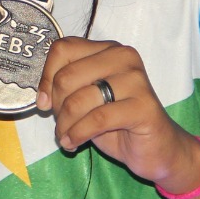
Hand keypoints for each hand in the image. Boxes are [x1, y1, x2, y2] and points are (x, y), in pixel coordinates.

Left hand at [34, 37, 199, 193]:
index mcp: (108, 49)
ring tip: (67, 137)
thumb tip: (41, 95)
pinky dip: (78, 134)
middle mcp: (124, 57)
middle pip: (67, 76)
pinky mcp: (144, 107)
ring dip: (65, 125)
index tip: (44, 102)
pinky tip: (75, 143)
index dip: (46, 77)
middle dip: (57, 107)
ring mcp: (136, 80)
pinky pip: (96, 119)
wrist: (157, 149)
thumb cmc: (118, 122)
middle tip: (62, 124)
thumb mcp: (87, 99)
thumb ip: (67, 87)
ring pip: (78, 100)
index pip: (63, 49)